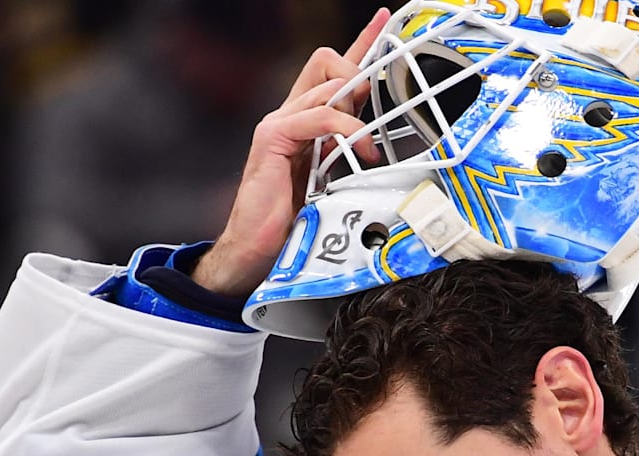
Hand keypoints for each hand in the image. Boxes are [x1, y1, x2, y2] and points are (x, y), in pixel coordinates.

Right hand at [193, 8, 391, 298]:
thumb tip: (374, 134)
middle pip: (326, 60)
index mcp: (304, 122)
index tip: (384, 22)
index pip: (332, 71)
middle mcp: (289, 114)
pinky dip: (346, 131)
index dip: (361, 44)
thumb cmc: (290, 222)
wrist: (254, 250)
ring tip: (369, 149)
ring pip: (326, 85)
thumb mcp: (330, 179)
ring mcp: (278, 122)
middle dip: (358, 73)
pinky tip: (359, 153)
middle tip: (372, 111)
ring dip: (357, 112)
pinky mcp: (272, 137)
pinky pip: (319, 116)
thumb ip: (345, 151)